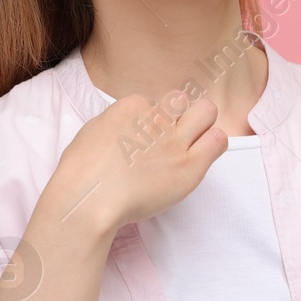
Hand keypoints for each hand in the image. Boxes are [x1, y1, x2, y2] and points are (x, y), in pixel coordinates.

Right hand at [45, 90, 227, 234]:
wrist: (89, 199)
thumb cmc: (83, 173)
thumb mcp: (94, 130)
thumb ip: (118, 124)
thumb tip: (130, 128)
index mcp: (132, 106)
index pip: (152, 104)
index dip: (148, 123)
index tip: (142, 141)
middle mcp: (156, 119)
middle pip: (181, 101)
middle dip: (178, 114)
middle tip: (172, 136)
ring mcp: (174, 141)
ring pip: (206, 112)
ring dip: (201, 125)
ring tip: (191, 144)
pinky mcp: (189, 166)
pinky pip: (217, 141)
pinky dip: (214, 144)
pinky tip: (203, 154)